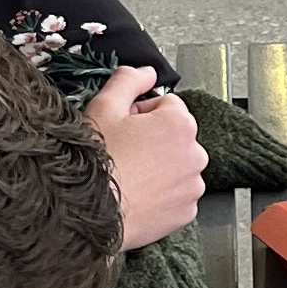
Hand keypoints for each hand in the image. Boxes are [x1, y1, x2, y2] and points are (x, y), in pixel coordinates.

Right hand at [86, 67, 205, 249]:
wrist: (91, 215)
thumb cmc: (96, 165)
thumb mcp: (104, 108)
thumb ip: (128, 80)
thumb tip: (145, 72)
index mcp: (180, 124)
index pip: (167, 104)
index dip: (141, 113)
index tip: (124, 127)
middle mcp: (195, 154)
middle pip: (174, 135)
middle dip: (152, 139)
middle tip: (124, 151)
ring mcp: (193, 185)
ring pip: (176, 165)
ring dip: (158, 166)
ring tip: (129, 174)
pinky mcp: (187, 211)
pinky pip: (177, 193)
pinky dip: (162, 192)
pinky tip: (138, 192)